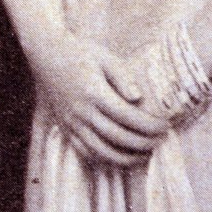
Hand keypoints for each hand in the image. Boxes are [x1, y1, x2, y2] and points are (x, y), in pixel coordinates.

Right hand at [38, 35, 166, 167]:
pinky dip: (105, 159)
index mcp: (94, 92)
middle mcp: (82, 111)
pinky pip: (85, 152)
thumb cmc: (80, 53)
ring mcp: (71, 123)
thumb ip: (123, 77)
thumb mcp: (105, 57)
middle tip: (161, 141)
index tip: (165, 126)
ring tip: (145, 154)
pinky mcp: (65, 129)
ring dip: (127, 158)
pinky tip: (120, 157)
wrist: (47, 54)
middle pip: (118, 137)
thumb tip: (139, 99)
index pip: (128, 116)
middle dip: (144, 143)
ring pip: (102, 151)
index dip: (150, 126)